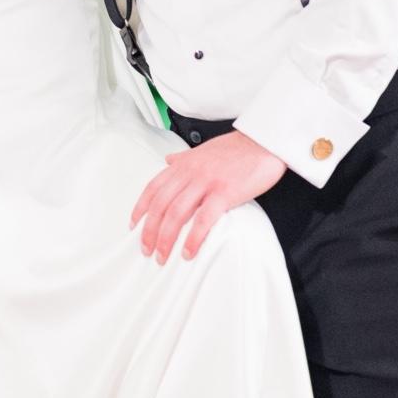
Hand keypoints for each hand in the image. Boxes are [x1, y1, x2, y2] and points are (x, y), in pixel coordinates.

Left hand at [131, 131, 286, 263]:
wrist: (264, 141)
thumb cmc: (236, 148)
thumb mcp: (203, 150)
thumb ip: (183, 158)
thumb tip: (168, 160)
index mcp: (183, 164)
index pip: (153, 188)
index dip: (140, 208)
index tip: (133, 226)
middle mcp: (189, 173)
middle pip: (160, 205)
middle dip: (149, 231)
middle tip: (146, 250)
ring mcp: (206, 182)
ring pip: (176, 213)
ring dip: (166, 238)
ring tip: (162, 256)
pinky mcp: (224, 192)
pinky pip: (203, 219)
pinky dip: (193, 238)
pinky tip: (188, 252)